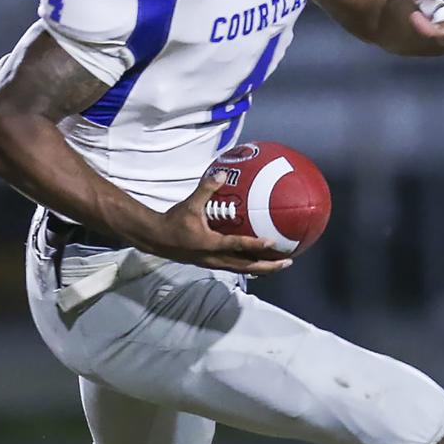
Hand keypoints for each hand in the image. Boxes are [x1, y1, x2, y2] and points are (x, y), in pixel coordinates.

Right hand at [132, 169, 293, 273]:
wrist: (157, 239)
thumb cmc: (173, 222)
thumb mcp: (189, 204)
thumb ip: (206, 189)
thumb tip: (221, 174)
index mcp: (210, 244)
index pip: (236, 245)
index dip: (255, 245)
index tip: (272, 243)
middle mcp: (214, 258)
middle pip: (246, 266)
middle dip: (267, 265)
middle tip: (287, 261)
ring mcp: (213, 263)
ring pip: (242, 269)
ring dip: (261, 268)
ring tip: (279, 264)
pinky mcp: (212, 263)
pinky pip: (235, 266)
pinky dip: (249, 265)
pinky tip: (258, 260)